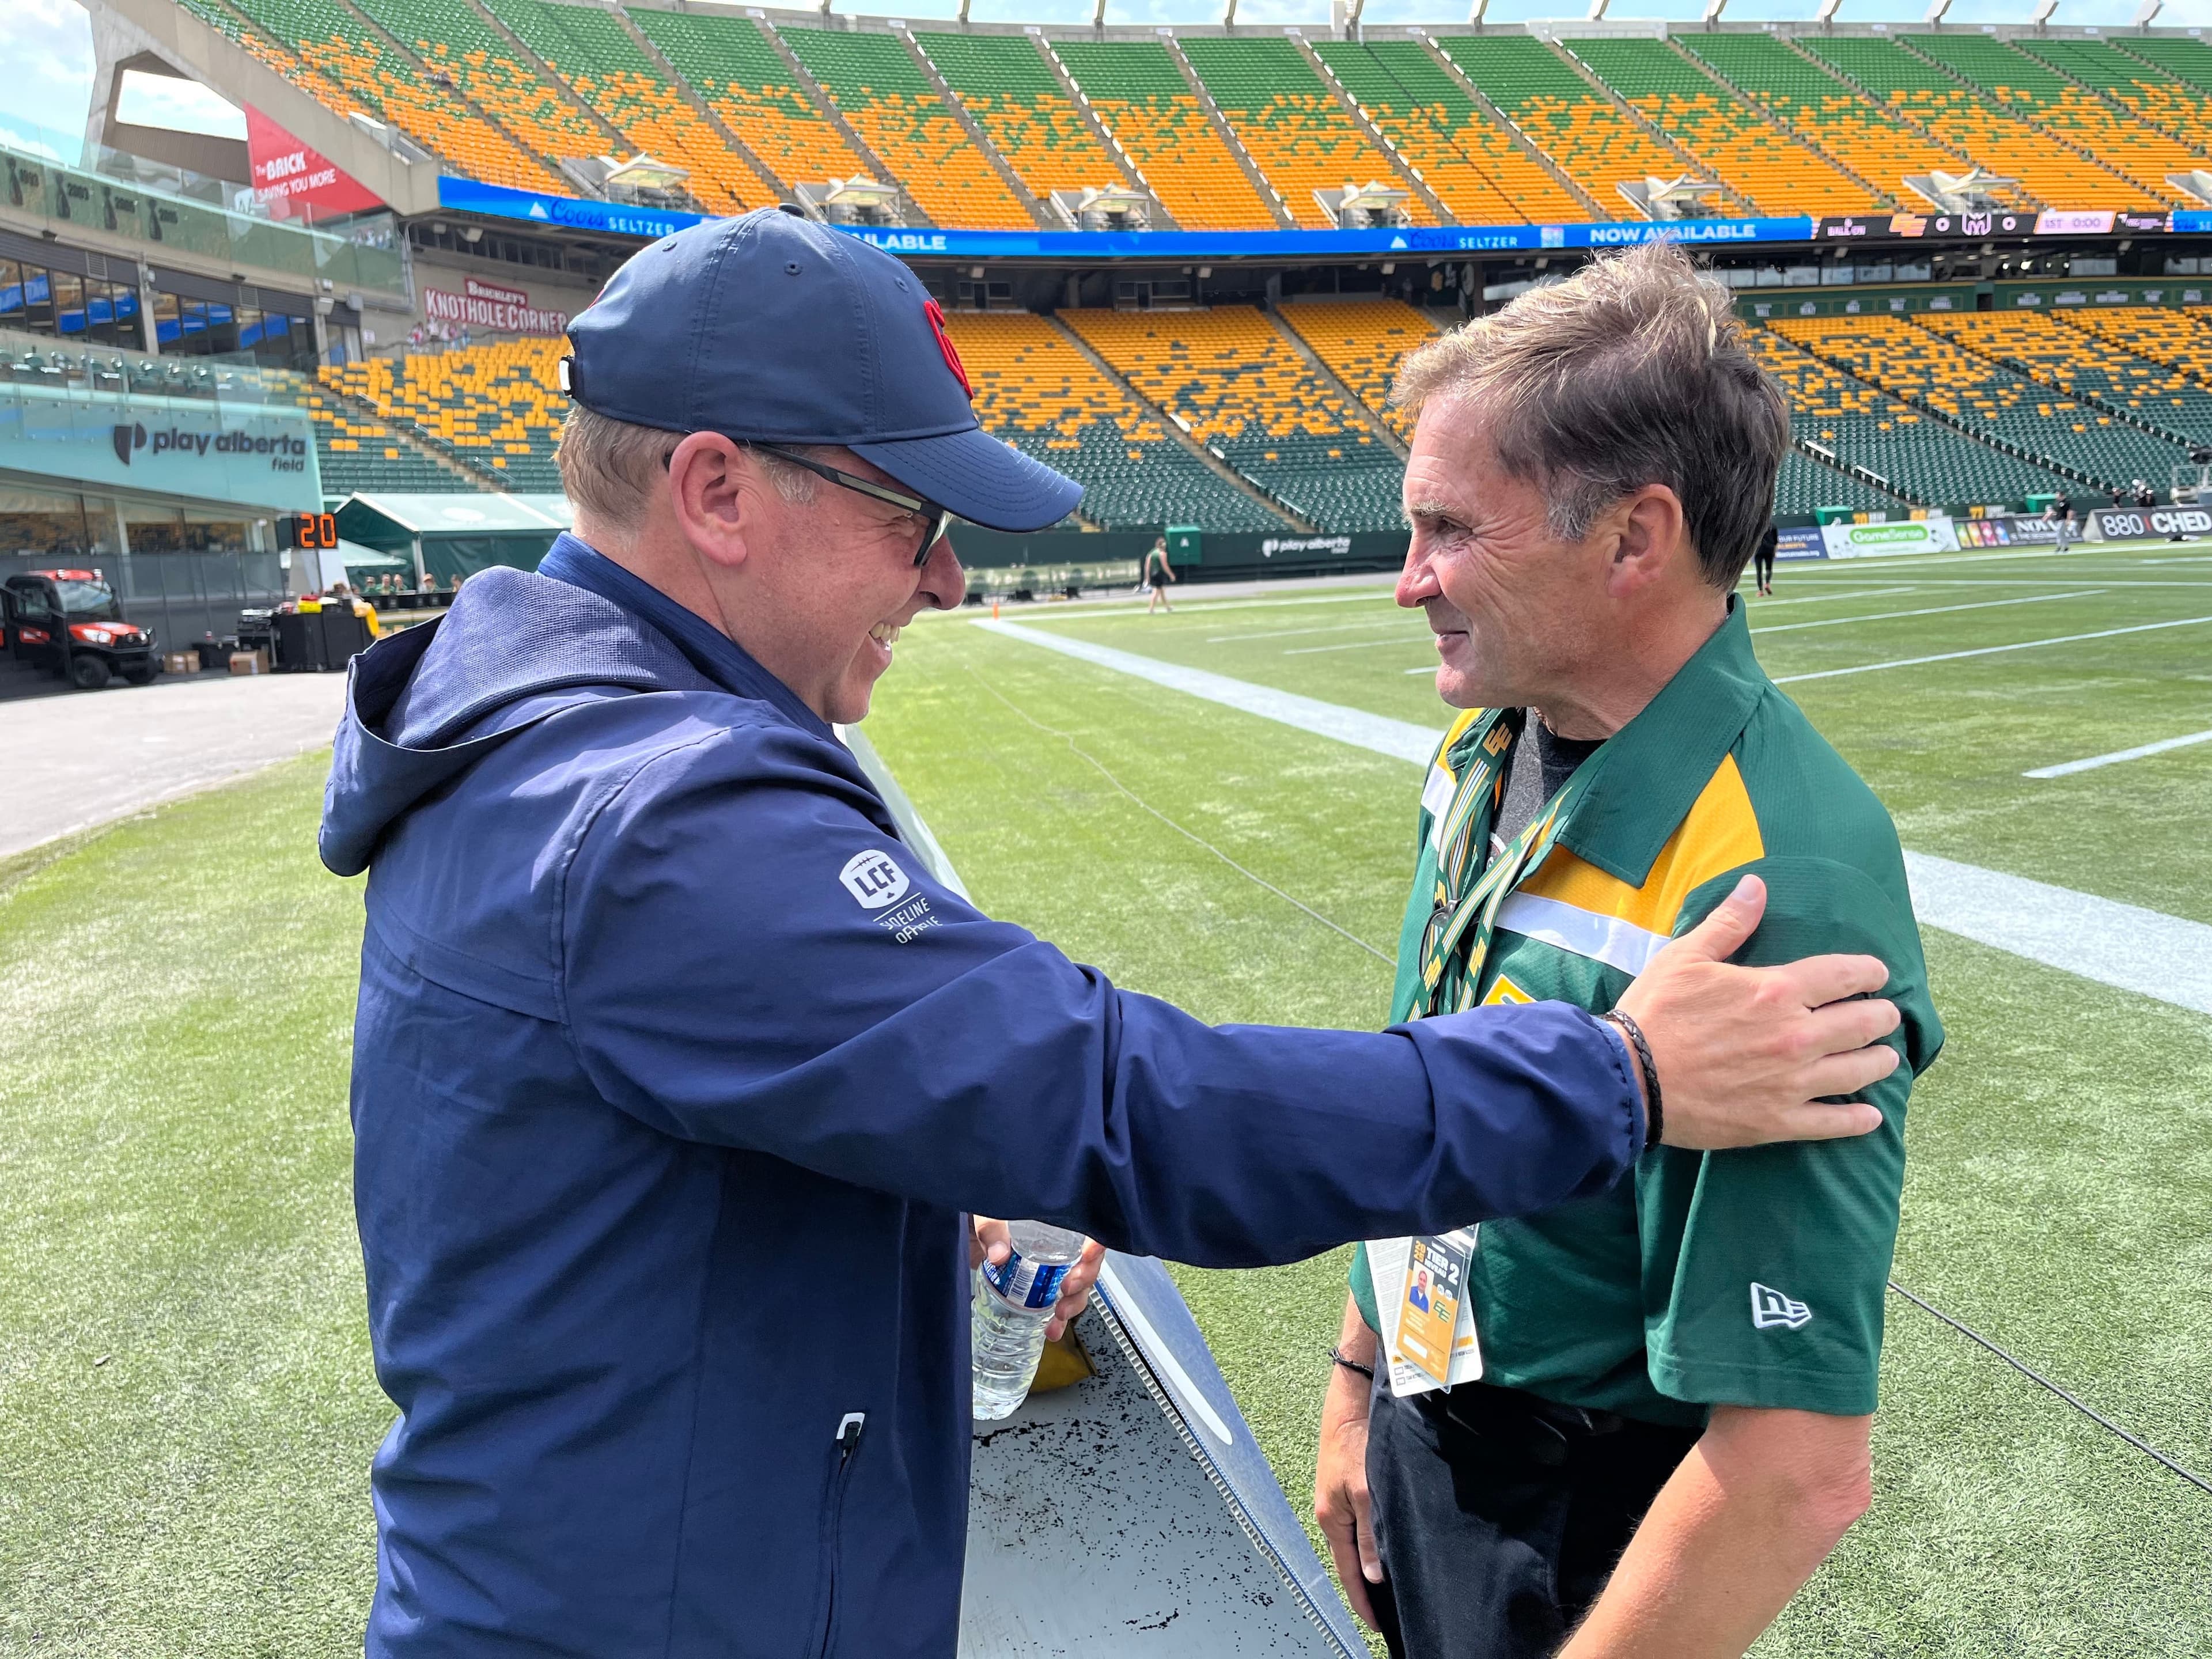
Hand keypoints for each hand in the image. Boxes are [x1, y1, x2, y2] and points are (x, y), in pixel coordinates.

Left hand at [970, 1217, 1105, 1340]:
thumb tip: (1000, 1255)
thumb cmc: (977, 1210)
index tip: (1088, 1255)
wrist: (960, 1230)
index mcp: (1052, 1218)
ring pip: (1075, 1285)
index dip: (1096, 1241)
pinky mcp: (1035, 1283)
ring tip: (1059, 1317)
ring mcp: (1047, 1264)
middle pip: (1086, 1260)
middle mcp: (1056, 1240)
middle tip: (1066, 1290)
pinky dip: (1057, 1318)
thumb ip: (991, 1229)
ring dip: (1073, 1304)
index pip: (1086, 1227)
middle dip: (1084, 1279)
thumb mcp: (985, 1211)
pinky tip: (1051, 1329)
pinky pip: (1055, 1301)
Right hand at [1314, 1347, 1382, 1627]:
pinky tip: (1393, 1541)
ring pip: (1360, 1540)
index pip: (1347, 1572)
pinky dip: (1377, 1538)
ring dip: (1375, 1560)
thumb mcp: (1366, 1492)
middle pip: (1352, 1559)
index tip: (1377, 1625)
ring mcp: (1343, 1498)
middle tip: (1392, 1609)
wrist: (1354, 1399)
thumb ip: (1371, 1535)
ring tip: (1396, 1582)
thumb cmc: (1355, 1442)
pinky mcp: (1353, 1483)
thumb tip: (1375, 1576)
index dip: (1362, 1601)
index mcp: (1331, 1519)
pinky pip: (1365, 1522)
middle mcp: (1334, 1513)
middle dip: (1369, 1585)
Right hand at [1617, 874, 1899, 1149]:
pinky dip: (1857, 1120)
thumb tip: (1756, 885)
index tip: (1879, 974)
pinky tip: (1871, 1116)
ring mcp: (1791, 1083)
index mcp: (1777, 991)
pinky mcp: (1778, 1121)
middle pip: (1862, 1024)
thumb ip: (1728, 923)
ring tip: (1887, 1058)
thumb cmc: (1655, 1013)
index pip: (1843, 974)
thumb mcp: (1685, 957)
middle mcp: (1796, 1037)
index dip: (1869, 972)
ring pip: (1857, 1072)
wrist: (1630, 1079)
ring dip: (1879, 1062)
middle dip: (1882, 1017)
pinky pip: (1832, 1123)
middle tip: (1887, 1016)